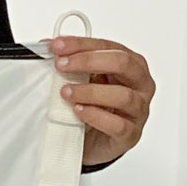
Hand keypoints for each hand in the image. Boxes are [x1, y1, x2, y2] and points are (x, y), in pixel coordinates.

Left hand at [50, 35, 154, 167]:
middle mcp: (139, 85)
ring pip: (123, 95)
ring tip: (66, 92)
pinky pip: (118, 124)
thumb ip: (70, 62)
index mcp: (130, 65)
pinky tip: (78, 111)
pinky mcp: (130, 134)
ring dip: (90, 91)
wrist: (92, 140)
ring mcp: (138, 111)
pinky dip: (95, 116)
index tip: (57, 46)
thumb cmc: (92, 104)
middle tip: (62, 66)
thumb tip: (46, 45)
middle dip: (88, 61)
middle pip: (123, 64)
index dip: (82, 44)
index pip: (109, 47)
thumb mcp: (83, 79)